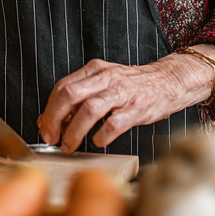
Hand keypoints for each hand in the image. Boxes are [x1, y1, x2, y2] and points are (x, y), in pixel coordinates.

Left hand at [36, 55, 213, 151]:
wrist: (169, 81)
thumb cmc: (133, 86)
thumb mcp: (104, 83)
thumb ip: (80, 97)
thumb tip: (52, 119)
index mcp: (95, 70)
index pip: (62, 87)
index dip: (49, 110)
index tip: (45, 128)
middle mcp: (106, 78)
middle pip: (70, 95)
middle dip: (54, 119)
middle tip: (51, 138)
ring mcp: (122, 93)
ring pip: (89, 109)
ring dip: (74, 131)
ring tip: (69, 145)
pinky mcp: (137, 108)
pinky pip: (114, 124)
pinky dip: (102, 135)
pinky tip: (98, 141)